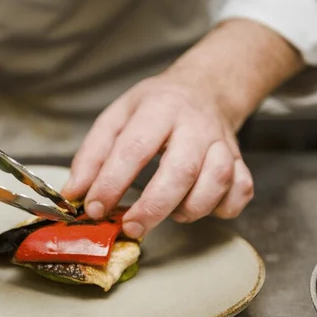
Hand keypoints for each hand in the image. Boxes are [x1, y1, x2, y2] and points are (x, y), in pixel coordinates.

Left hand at [63, 19, 305, 238]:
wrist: (205, 88)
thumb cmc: (155, 107)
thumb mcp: (117, 117)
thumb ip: (92, 155)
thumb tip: (75, 193)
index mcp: (159, 108)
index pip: (135, 148)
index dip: (112, 182)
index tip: (94, 207)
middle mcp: (195, 125)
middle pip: (181, 170)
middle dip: (153, 206)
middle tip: (130, 228)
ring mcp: (222, 143)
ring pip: (217, 181)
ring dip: (191, 208)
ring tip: (169, 215)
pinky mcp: (240, 161)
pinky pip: (241, 191)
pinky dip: (224, 208)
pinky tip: (203, 208)